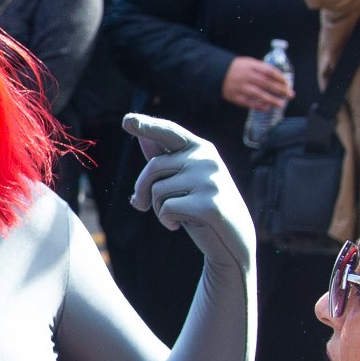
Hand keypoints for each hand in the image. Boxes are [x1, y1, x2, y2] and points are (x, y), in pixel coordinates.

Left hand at [124, 114, 256, 273]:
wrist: (233, 240)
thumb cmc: (203, 207)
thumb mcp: (184, 182)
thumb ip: (165, 160)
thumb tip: (142, 137)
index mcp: (202, 149)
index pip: (169, 132)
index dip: (147, 126)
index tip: (126, 120)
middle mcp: (207, 160)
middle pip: (153, 167)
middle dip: (141, 189)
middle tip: (141, 205)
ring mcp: (210, 181)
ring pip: (157, 191)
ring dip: (156, 209)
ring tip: (175, 216)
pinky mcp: (209, 205)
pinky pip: (166, 209)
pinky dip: (166, 221)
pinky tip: (180, 225)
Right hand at [222, 57, 293, 112]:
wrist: (216, 73)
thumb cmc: (237, 68)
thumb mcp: (248, 62)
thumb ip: (262, 68)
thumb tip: (278, 78)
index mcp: (251, 66)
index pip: (269, 71)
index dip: (280, 78)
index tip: (287, 84)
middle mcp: (246, 76)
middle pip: (266, 83)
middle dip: (280, 89)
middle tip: (290, 95)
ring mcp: (240, 87)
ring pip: (258, 94)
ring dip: (271, 100)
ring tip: (281, 104)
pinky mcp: (235, 96)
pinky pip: (248, 103)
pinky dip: (258, 106)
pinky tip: (267, 107)